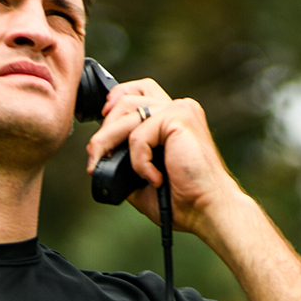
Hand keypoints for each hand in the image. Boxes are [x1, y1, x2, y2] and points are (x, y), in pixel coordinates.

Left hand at [79, 77, 249, 235]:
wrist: (205, 210)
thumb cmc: (182, 199)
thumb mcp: (143, 177)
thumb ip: (124, 159)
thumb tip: (97, 155)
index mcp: (173, 118)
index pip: (139, 90)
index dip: (116, 99)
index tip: (101, 121)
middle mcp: (178, 108)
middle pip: (127, 99)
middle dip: (104, 129)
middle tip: (95, 158)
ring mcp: (180, 110)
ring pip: (127, 113)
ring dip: (110, 142)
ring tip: (121, 170)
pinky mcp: (179, 119)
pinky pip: (138, 134)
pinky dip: (139, 161)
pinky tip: (154, 178)